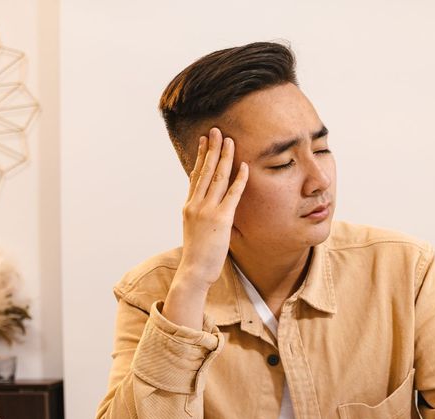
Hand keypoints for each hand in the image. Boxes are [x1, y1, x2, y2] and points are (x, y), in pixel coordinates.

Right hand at [178, 127, 248, 289]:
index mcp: (189, 206)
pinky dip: (239, 180)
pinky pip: (232, 195)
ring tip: (229, 141)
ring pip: (217, 178)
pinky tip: (244, 166)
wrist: (194, 270)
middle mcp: (196, 204)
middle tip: (216, 131)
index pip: (196, 176)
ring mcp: (207, 211)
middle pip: (205, 171)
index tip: (204, 141)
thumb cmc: (197, 255)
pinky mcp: (221, 219)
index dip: (201, 157)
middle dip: (212, 149)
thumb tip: (204, 208)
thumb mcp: (194, 230)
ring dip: (224, 158)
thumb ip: (199, 215)